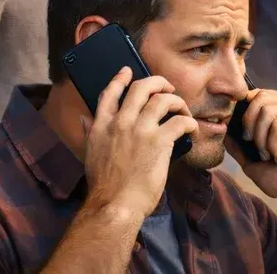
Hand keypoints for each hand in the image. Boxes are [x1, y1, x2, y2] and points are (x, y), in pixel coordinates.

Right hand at [80, 67, 197, 221]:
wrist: (115, 205)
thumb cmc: (105, 186)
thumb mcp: (90, 154)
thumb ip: (90, 132)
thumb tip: (84, 119)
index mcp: (101, 126)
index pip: (109, 93)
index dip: (120, 78)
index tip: (128, 70)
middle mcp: (120, 123)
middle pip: (141, 87)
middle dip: (158, 82)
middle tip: (168, 88)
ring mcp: (140, 130)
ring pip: (163, 99)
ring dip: (177, 101)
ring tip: (182, 109)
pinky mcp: (159, 141)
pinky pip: (181, 121)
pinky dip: (190, 123)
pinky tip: (192, 129)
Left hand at [227, 89, 276, 201]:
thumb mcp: (252, 160)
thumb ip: (238, 143)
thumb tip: (222, 127)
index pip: (257, 94)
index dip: (244, 111)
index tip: (244, 136)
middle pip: (260, 98)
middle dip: (250, 125)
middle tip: (257, 148)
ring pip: (267, 111)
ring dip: (262, 139)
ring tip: (270, 155)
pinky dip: (273, 144)